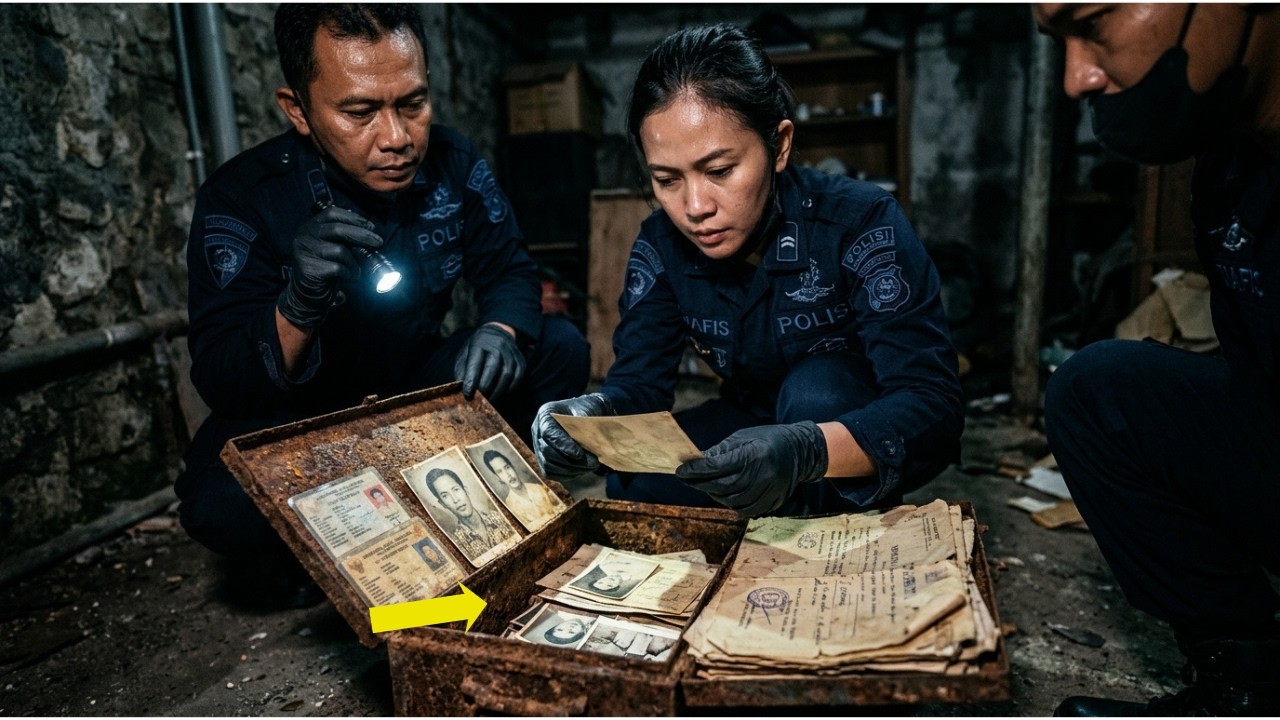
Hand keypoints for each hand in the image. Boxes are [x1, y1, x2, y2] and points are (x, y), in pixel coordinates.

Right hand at [277, 205, 382, 328]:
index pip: (332, 213)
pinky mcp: (308, 268)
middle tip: (378, 242)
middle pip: (338, 229)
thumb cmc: (326, 269)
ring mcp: (304, 251)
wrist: (308, 296)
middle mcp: (305, 235)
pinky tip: (349, 278)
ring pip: (339, 250)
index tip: (371, 227)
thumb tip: (370, 232)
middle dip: (362, 235)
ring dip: (354, 262)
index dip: (354, 219)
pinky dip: (348, 273)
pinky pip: (337, 268)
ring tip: (356, 271)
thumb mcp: (334, 248)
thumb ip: (345, 237)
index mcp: (311, 226)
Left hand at [453, 324, 525, 399]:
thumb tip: (462, 390)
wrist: (497, 334)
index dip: (471, 380)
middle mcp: (497, 345)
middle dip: (485, 386)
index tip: (468, 393)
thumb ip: (462, 371)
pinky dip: (509, 389)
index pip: (475, 362)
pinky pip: (517, 378)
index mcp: (479, 343)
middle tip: (479, 398)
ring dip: (497, 390)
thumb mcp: (465, 355)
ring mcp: (511, 352)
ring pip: (507, 374)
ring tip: (489, 398)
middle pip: (493, 368)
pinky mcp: (520, 361)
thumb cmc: (477, 350)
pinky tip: (500, 392)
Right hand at [531, 393, 612, 480]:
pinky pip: (551, 473)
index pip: (548, 432)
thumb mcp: (588, 409)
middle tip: (593, 463)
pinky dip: (567, 474)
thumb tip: (588, 440)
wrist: (585, 415)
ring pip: (548, 465)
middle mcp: (538, 431)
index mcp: (545, 414)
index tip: (579, 454)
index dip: (562, 445)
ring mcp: (539, 446)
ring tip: (591, 467)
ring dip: (571, 470)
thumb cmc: (586, 409)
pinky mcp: (544, 460)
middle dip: (570, 461)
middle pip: (546, 452)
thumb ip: (586, 422)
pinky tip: (582, 470)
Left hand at [676, 421, 827, 516]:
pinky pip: (744, 509)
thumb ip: (721, 451)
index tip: (681, 470)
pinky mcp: (772, 503)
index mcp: (754, 454)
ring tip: (706, 485)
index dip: (696, 470)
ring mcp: (768, 491)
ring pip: (731, 501)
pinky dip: (731, 503)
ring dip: (714, 494)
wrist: (801, 452)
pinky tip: (724, 494)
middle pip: (722, 486)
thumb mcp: (744, 437)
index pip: (717, 466)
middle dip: (700, 483)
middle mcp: (762, 475)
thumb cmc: (768, 440)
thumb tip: (697, 461)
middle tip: (687, 479)